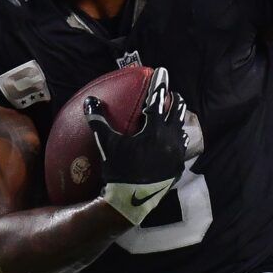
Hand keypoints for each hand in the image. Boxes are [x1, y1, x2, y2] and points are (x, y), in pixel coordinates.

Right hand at [89, 66, 186, 225]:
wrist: (131, 200)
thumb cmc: (118, 170)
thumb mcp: (107, 144)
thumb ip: (98, 121)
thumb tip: (90, 101)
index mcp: (155, 130)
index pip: (159, 100)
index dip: (160, 83)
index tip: (162, 71)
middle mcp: (170, 138)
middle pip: (178, 110)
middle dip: (174, 98)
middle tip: (169, 92)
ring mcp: (177, 153)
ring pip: (181, 127)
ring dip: (177, 117)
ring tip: (173, 112)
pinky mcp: (178, 166)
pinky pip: (181, 145)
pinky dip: (177, 136)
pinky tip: (173, 137)